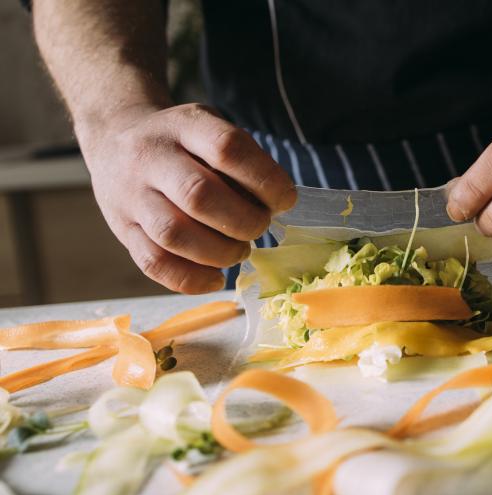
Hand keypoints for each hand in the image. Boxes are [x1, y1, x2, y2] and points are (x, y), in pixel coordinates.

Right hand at [78, 103, 296, 292]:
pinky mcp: (122, 229)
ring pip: (173, 234)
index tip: (286, 200)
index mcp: (183, 126)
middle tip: (260, 226)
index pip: (227, 148)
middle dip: (244, 221)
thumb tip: (275, 205)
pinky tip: (216, 278)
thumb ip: (242, 159)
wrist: (113, 138)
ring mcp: (131, 195)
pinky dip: (190, 279)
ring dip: (219, 252)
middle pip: (199, 195)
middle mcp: (150, 157)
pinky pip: (153, 263)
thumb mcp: (210, 127)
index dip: (265, 179)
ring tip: (239, 251)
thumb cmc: (182, 141)